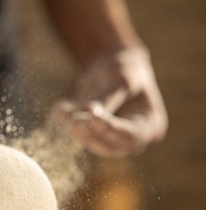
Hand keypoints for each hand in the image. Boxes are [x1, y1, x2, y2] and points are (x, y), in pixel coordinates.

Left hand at [50, 47, 167, 156]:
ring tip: (61, 110)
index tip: (91, 117)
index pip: (129, 136)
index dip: (109, 129)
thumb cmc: (122, 68)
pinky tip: (58, 110)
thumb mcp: (120, 79)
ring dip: (74, 130)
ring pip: (91, 143)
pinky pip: (79, 134)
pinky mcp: (93, 134)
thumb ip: (108, 98)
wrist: (110, 63)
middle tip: (72, 120)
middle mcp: (132, 137)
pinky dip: (67, 124)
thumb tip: (90, 112)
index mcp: (150, 125)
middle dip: (89, 134)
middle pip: (109, 147)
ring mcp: (111, 138)